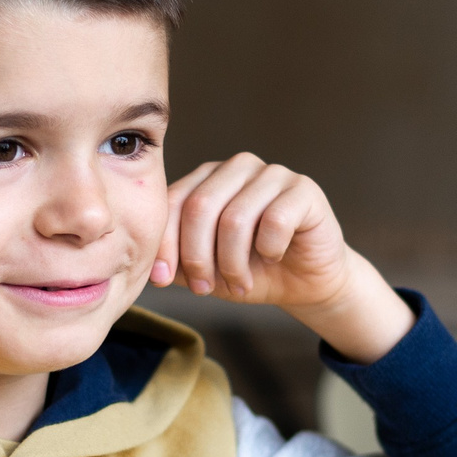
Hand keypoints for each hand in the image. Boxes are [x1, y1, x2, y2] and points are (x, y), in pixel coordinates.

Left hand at [157, 153, 413, 362]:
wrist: (305, 282)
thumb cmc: (253, 271)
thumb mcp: (206, 270)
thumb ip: (177, 261)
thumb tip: (151, 269)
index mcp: (207, 179)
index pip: (173, 201)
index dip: (164, 243)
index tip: (163, 280)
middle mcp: (237, 168)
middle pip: (200, 207)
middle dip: (197, 256)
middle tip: (205, 288)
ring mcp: (272, 174)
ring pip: (235, 217)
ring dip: (232, 262)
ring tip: (239, 283)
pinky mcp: (303, 189)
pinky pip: (275, 220)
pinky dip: (269, 249)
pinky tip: (274, 257)